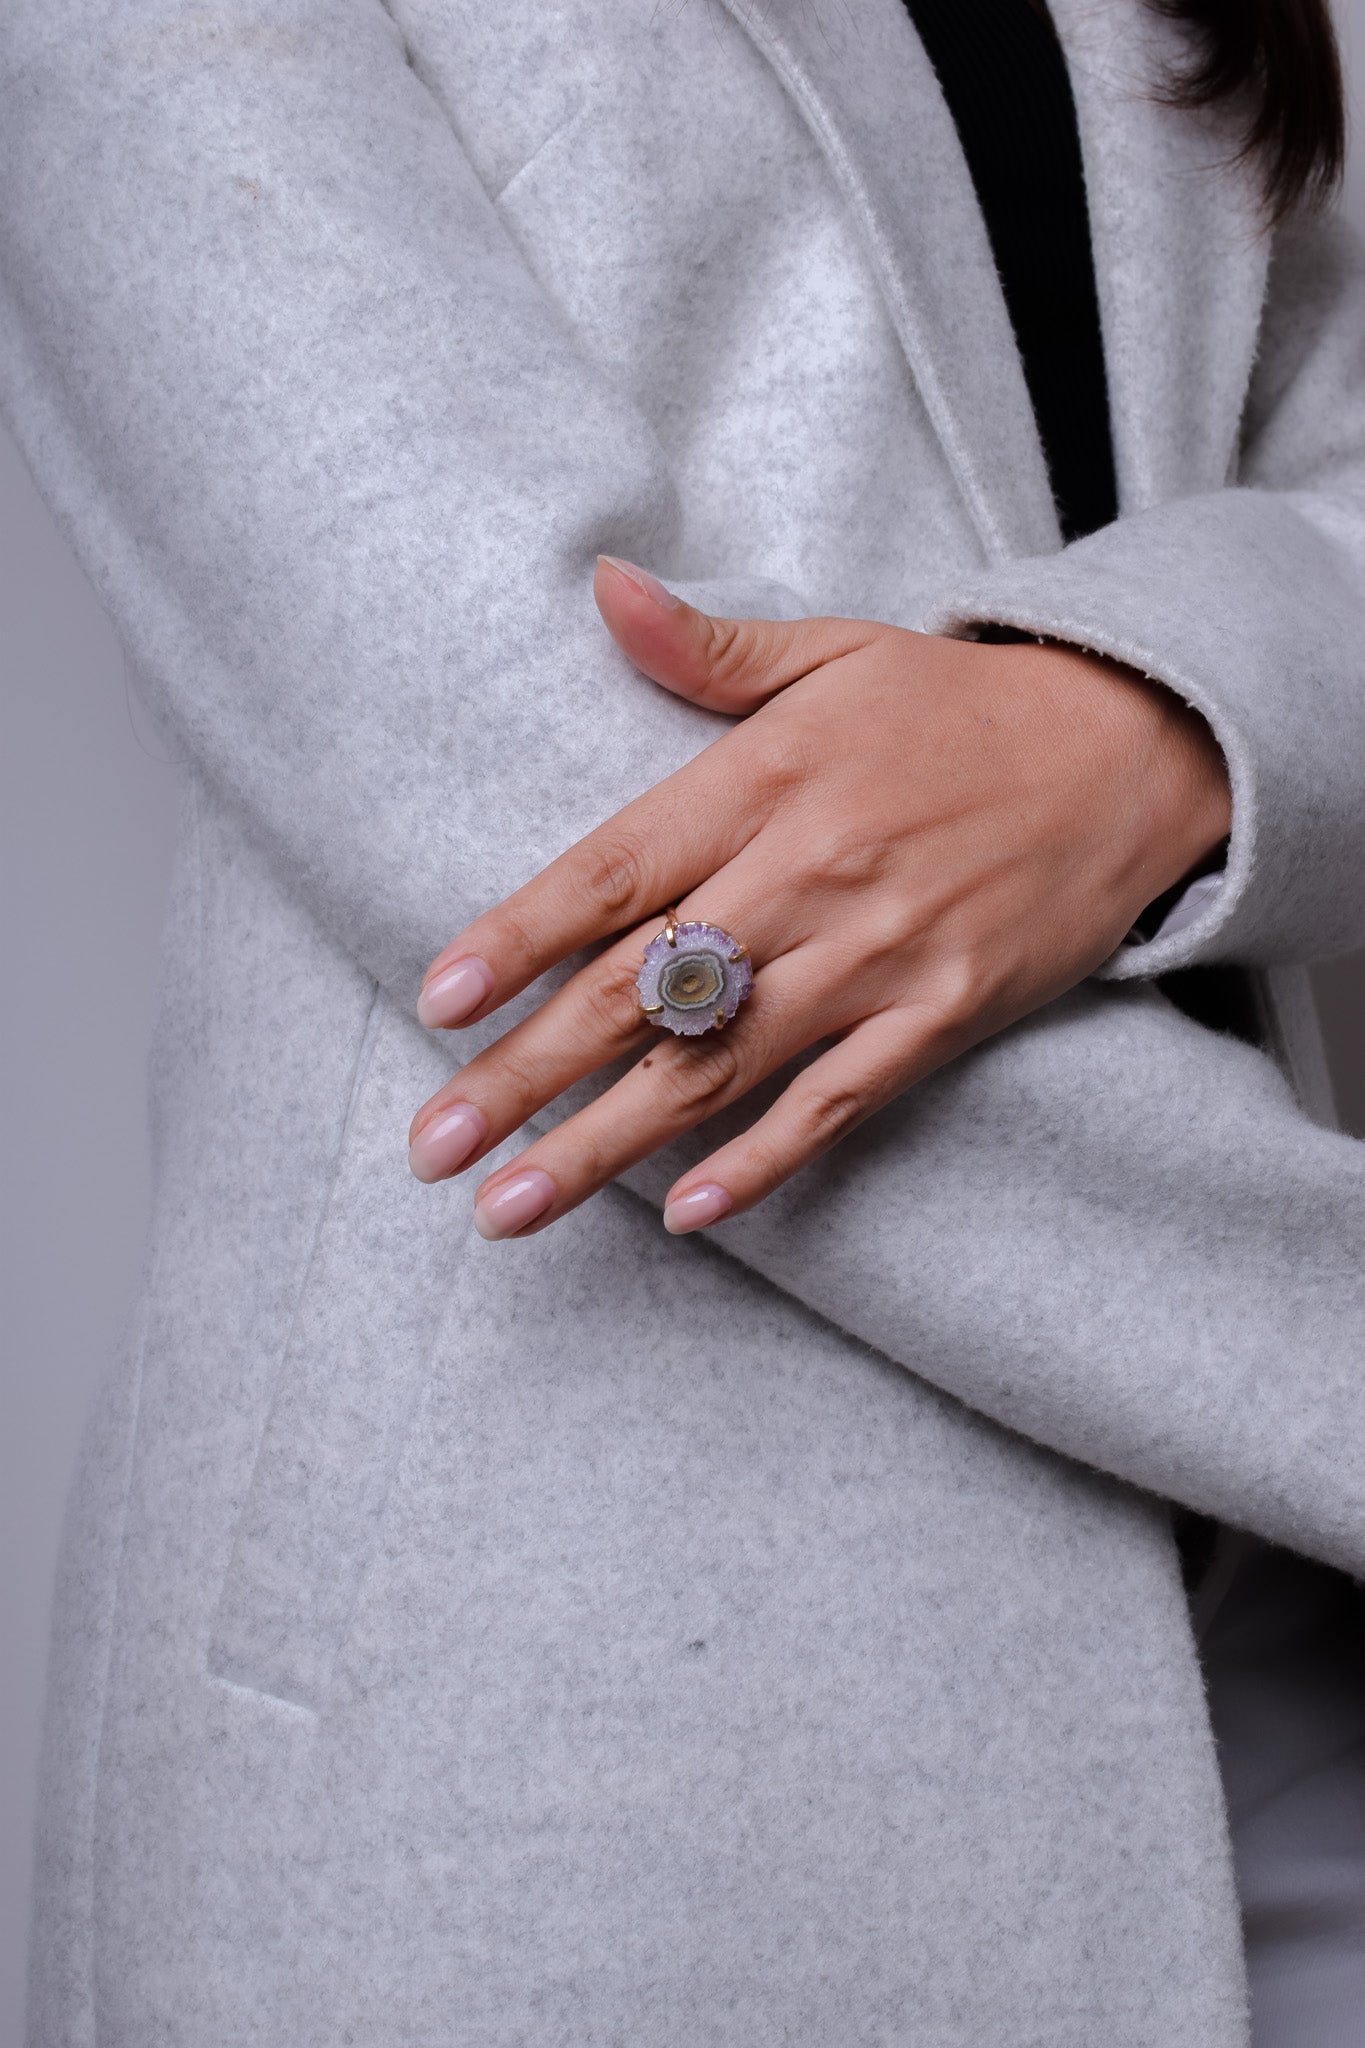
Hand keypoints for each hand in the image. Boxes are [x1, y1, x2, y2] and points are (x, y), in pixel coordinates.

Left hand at [407, 556, 1230, 1238]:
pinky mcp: (940, 1016)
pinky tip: (687, 1214)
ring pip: (718, 1067)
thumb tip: (600, 587)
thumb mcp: (833, 651)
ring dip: (607, 1144)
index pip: (612, 873)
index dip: (517, 941)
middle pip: (640, 990)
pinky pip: (836, 1104)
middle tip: (434, 1146)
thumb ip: (707, 647)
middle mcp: (807, 874)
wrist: (1130, 750)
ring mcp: (875, 955)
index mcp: (763, 780)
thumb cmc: (956, 705)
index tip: (437, 1004)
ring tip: (511, 1207)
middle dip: (526, 1075)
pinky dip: (764, 1163)